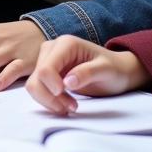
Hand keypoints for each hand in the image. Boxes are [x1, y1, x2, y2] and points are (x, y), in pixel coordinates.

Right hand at [26, 35, 150, 114]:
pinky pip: (38, 88)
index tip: (70, 101)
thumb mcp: (106, 70)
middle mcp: (52, 49)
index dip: (52, 87)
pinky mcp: (47, 72)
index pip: (46, 68)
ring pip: (33, 84)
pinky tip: (65, 104)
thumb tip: (66, 82)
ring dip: (49, 100)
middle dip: (52, 97)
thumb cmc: (114, 68)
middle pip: (37, 77)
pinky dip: (49, 100)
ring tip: (70, 107)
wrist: (117, 70)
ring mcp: (47, 60)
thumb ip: (87, 73)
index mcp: (65, 44)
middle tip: (73, 107)